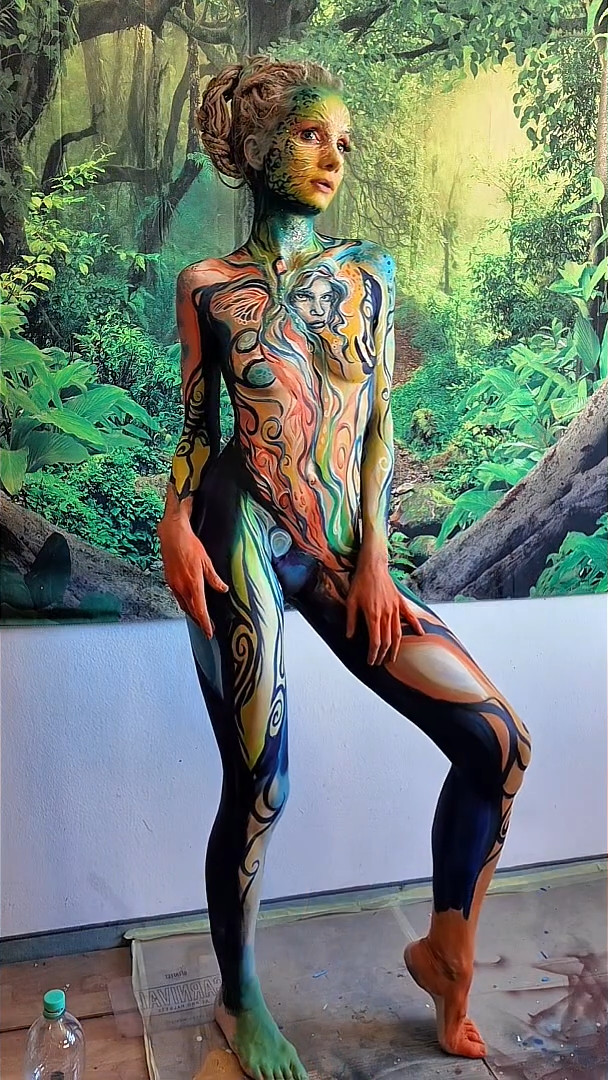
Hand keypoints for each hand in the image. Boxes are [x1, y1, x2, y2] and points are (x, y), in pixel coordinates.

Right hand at [158, 514, 227, 637]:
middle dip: (199, 621)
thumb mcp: (206, 562)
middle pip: (191, 611)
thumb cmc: (189, 545)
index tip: (209, 632)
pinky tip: (189, 603)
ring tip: (199, 619)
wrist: (172, 535)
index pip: (200, 610)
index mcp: (193, 584)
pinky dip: (185, 603)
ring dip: (191, 613)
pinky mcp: (169, 581)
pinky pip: (178, 597)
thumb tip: (222, 589)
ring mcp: (174, 585)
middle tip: (206, 628)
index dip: (205, 623)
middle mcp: (182, 587)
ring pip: (183, 605)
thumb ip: (214, 579)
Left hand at [346, 547, 423, 664]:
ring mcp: (395, 609)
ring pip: (398, 633)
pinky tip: (420, 634)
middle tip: (379, 662)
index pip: (375, 642)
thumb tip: (349, 636)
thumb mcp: (350, 601)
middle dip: (383, 655)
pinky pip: (410, 616)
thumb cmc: (360, 582)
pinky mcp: (400, 602)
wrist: (373, 566)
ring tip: (393, 658)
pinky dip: (415, 626)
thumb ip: (351, 620)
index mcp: (373, 615)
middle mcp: (386, 614)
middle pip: (388, 641)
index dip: (373, 654)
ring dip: (396, 648)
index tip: (371, 661)